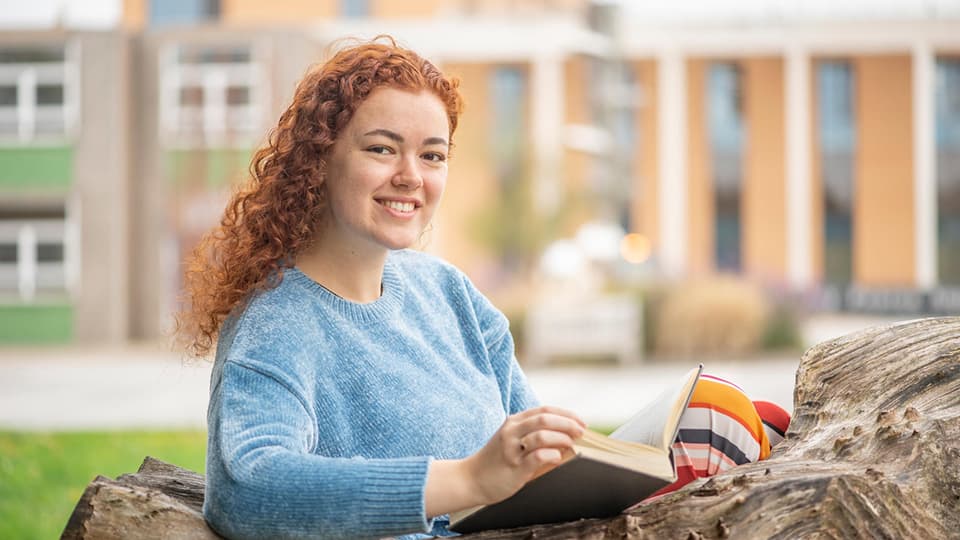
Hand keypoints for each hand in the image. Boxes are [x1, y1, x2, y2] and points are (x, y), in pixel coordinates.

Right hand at [462, 406, 586, 505]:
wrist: (470, 479)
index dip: (566, 414)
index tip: (581, 422)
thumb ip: (531, 433)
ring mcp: (512, 449)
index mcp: (513, 422)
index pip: (545, 410)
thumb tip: (564, 434)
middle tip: (581, 432)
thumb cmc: (495, 461)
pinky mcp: (514, 467)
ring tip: (571, 444)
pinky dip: (552, 454)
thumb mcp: (511, 439)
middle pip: (545, 418)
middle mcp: (512, 431)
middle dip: (568, 423)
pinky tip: (557, 457)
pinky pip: (537, 456)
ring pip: (542, 435)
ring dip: (562, 438)